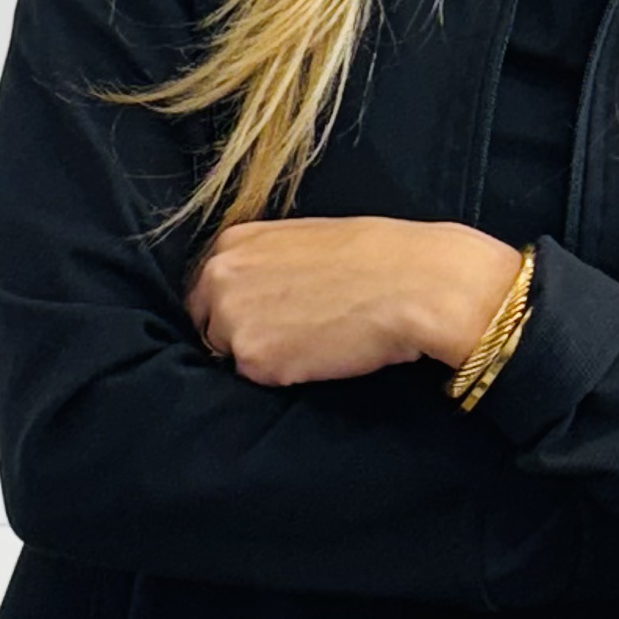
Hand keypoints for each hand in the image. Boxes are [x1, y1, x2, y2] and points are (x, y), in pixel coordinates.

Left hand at [186, 218, 519, 387]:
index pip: (206, 288)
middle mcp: (219, 277)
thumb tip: (256, 291)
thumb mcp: (303, 239)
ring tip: (313, 340)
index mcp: (231, 242)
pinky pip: (258, 378)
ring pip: (232, 354)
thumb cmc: (373, 256)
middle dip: (240, 333)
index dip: (235, 306)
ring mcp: (232, 319)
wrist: (413, 284)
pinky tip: (320, 354)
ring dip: (264, 356)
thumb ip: (264, 262)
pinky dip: (285, 374)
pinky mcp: (254, 360)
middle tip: (291, 333)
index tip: (266, 315)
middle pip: (208, 324)